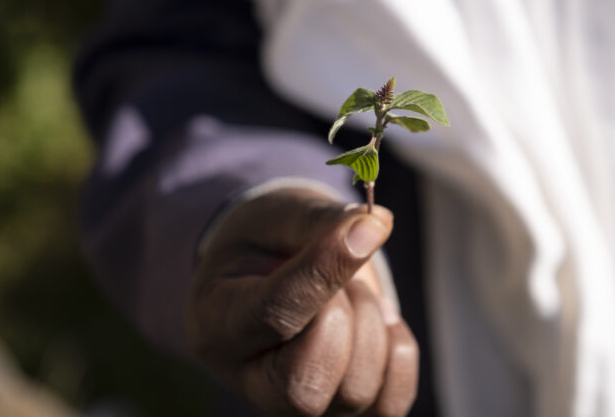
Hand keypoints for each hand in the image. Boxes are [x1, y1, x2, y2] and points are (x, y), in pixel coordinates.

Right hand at [187, 188, 417, 415]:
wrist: (270, 271)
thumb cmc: (267, 243)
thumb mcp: (278, 216)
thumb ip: (318, 221)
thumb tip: (373, 226)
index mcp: (218, 326)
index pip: (275, 314)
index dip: (325, 269)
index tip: (366, 226)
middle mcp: (250, 380)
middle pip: (308, 381)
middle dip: (342, 316)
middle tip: (336, 278)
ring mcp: (299, 404)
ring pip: (356, 391)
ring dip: (370, 324)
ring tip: (348, 294)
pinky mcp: (343, 411)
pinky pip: (391, 402)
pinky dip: (396, 351)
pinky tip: (372, 320)